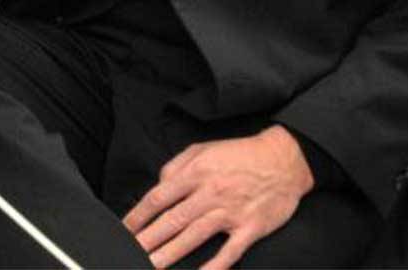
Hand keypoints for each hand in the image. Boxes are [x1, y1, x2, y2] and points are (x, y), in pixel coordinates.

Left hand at [122, 125, 314, 268]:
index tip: (124, 230)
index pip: (158, 198)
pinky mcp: (251, 228)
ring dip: (171, 253)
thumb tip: (159, 185)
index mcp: (195, 173)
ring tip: (152, 265)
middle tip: (130, 253)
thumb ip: (176, 166)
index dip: (138, 216)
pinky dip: (215, 265)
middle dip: (148, 240)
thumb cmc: (239, 154)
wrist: (283, 159)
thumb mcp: (202, 149)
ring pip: (194, 236)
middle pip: (172, 221)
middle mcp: (209, 193)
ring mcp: (230, 212)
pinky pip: (230, 251)